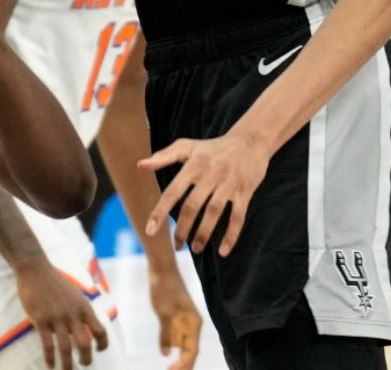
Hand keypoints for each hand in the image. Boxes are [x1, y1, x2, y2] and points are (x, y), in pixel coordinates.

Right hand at [9, 258, 110, 366]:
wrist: (36, 270)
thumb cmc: (55, 283)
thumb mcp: (76, 294)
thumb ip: (81, 311)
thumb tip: (86, 326)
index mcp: (84, 307)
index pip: (100, 330)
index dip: (103, 344)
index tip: (99, 351)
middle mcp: (73, 314)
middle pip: (85, 343)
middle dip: (86, 358)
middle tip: (84, 365)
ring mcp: (57, 317)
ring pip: (66, 347)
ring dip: (67, 364)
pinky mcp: (41, 320)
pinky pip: (47, 344)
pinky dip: (50, 357)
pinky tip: (50, 366)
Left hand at [143, 129, 269, 254]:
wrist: (251, 140)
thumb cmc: (214, 147)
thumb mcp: (187, 146)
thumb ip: (163, 156)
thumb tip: (139, 165)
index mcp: (194, 164)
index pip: (173, 191)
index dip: (160, 212)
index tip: (149, 231)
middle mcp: (211, 173)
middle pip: (192, 206)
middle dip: (182, 229)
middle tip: (177, 246)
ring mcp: (229, 183)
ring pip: (214, 212)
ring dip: (203, 234)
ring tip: (195, 249)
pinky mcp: (245, 191)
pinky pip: (238, 216)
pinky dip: (231, 235)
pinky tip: (223, 251)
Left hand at [148, 260, 202, 368]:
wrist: (161, 270)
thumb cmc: (164, 289)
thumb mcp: (164, 313)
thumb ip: (166, 334)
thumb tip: (167, 354)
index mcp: (194, 323)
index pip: (192, 351)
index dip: (184, 364)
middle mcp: (191, 325)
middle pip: (190, 351)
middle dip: (183, 364)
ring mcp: (183, 322)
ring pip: (183, 346)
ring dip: (179, 358)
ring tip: (171, 369)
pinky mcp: (175, 318)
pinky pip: (175, 337)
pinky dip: (171, 346)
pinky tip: (167, 354)